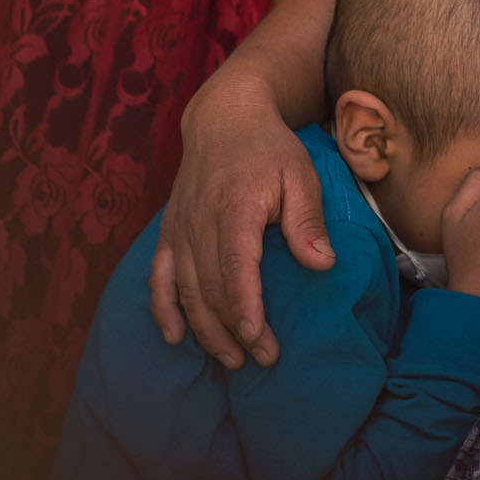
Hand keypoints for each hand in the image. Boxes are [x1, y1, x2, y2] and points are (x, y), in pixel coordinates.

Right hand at [148, 78, 333, 368]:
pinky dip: (162, 308)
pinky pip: (158, 276)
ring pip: (184, 289)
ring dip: (204, 329)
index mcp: (234, 207)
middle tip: (261, 359)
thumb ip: (307, 220)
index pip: (235, 267)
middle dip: (233, 330)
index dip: (244, 307)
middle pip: (209, 287)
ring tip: (231, 360)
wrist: (224, 119)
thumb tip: (322, 264)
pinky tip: (174, 337)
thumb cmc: (270, 149)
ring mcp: (180, 228)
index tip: (258, 339)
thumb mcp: (300, 174)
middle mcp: (200, 222)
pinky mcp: (169, 232)